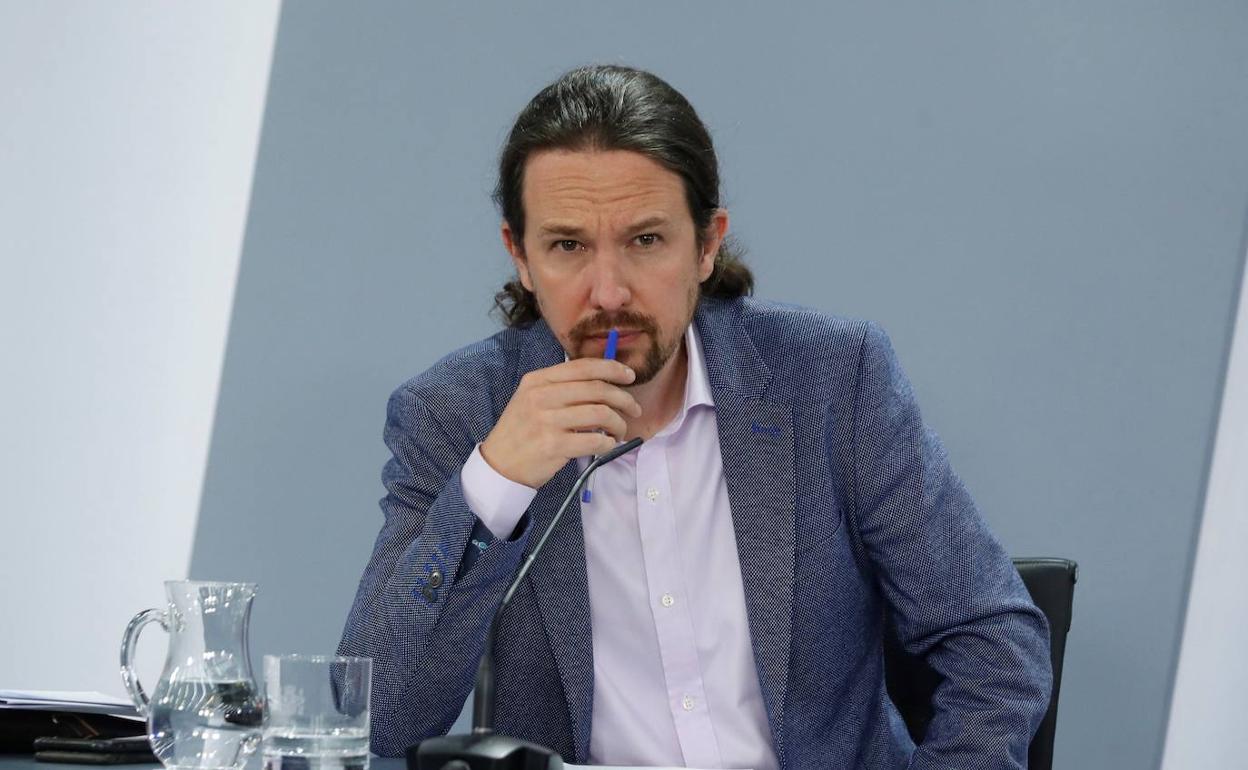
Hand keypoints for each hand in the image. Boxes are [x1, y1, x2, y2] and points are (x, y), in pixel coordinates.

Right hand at [480, 358, 641, 488]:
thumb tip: (603, 382)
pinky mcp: (553, 446)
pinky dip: (608, 443)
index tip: (629, 376)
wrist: (499, 464)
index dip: (612, 369)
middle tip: (634, 409)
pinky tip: (607, 445)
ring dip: (619, 423)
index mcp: (538, 381)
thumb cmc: (521, 431)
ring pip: (600, 414)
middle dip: (624, 398)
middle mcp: (541, 397)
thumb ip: (561, 387)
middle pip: (597, 389)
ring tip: (619, 431)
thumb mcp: (531, 399)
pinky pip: (595, 440)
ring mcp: (547, 421)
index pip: (583, 367)